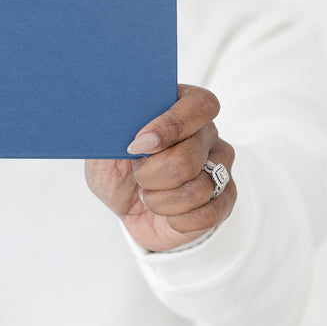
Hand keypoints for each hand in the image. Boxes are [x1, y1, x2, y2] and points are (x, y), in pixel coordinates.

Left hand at [84, 84, 237, 251]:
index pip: (199, 105)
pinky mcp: (224, 200)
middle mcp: (207, 134)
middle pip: (188, 157)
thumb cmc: (117, 168)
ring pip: (196, 190)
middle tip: (136, 175)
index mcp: (181, 106)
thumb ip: (111, 129)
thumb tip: (117, 117)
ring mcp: (220, 167)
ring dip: (159, 201)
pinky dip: (176, 220)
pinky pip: (208, 215)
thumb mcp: (102, 146)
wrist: (127, 207)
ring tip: (148, 195)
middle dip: (150, 175)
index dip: (171, 126)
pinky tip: (166, 214)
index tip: (138, 144)